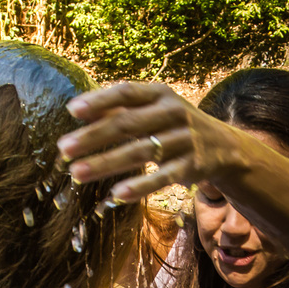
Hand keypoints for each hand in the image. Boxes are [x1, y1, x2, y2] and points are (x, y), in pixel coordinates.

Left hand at [56, 82, 242, 204]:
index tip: (72, 111)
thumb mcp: (154, 109)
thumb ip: (120, 109)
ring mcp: (184, 140)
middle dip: (93, 137)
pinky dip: (140, 186)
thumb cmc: (174, 125)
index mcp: (160, 94)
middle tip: (63, 149)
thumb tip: (77, 110)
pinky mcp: (191, 166)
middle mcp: (173, 113)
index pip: (126, 93)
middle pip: (127, 124)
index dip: (99, 101)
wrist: (225, 146)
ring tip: (77, 174)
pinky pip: (162, 177)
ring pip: (140, 152)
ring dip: (106, 163)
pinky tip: (116, 194)